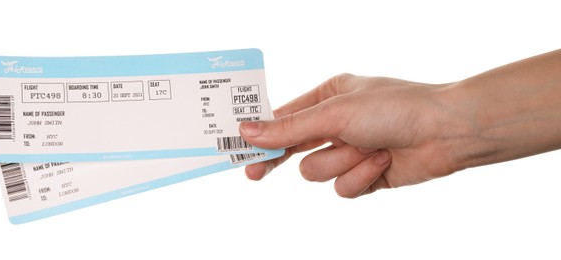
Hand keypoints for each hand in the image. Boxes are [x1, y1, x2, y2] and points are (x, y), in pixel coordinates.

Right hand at [240, 74, 462, 197]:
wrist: (447, 131)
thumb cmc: (395, 107)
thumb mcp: (335, 114)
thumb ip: (290, 128)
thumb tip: (249, 131)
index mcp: (328, 98)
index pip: (284, 118)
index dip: (261, 134)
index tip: (237, 148)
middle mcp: (337, 124)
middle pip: (293, 149)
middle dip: (278, 160)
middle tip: (253, 174)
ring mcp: (351, 151)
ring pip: (317, 172)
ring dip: (341, 163)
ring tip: (368, 148)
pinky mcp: (366, 176)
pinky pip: (343, 188)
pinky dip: (361, 177)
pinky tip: (382, 162)